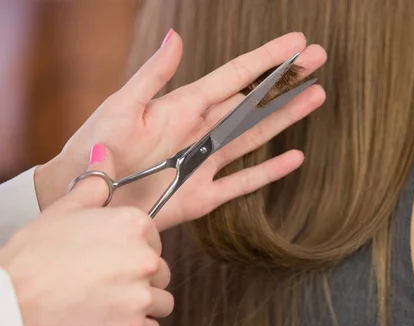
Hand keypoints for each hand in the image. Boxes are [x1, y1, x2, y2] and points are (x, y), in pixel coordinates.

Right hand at [0, 148, 172, 325]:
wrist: (14, 296)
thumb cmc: (37, 252)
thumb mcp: (65, 207)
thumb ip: (95, 182)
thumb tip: (104, 153)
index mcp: (136, 225)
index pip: (154, 240)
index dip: (132, 249)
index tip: (111, 256)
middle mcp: (147, 257)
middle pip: (160, 270)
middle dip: (139, 277)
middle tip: (106, 279)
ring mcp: (142, 294)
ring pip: (162, 301)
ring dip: (142, 303)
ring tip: (109, 300)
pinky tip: (110, 319)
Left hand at [35, 31, 326, 230]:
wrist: (87, 193)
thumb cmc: (97, 145)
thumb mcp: (122, 105)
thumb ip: (154, 75)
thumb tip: (177, 36)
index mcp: (185, 105)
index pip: (235, 75)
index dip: (267, 58)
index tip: (297, 43)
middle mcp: (203, 130)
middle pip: (254, 102)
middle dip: (287, 80)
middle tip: (319, 60)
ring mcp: (208, 163)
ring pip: (256, 135)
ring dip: (286, 117)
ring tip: (315, 96)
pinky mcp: (205, 195)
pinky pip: (243, 182)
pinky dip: (269, 171)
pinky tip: (295, 158)